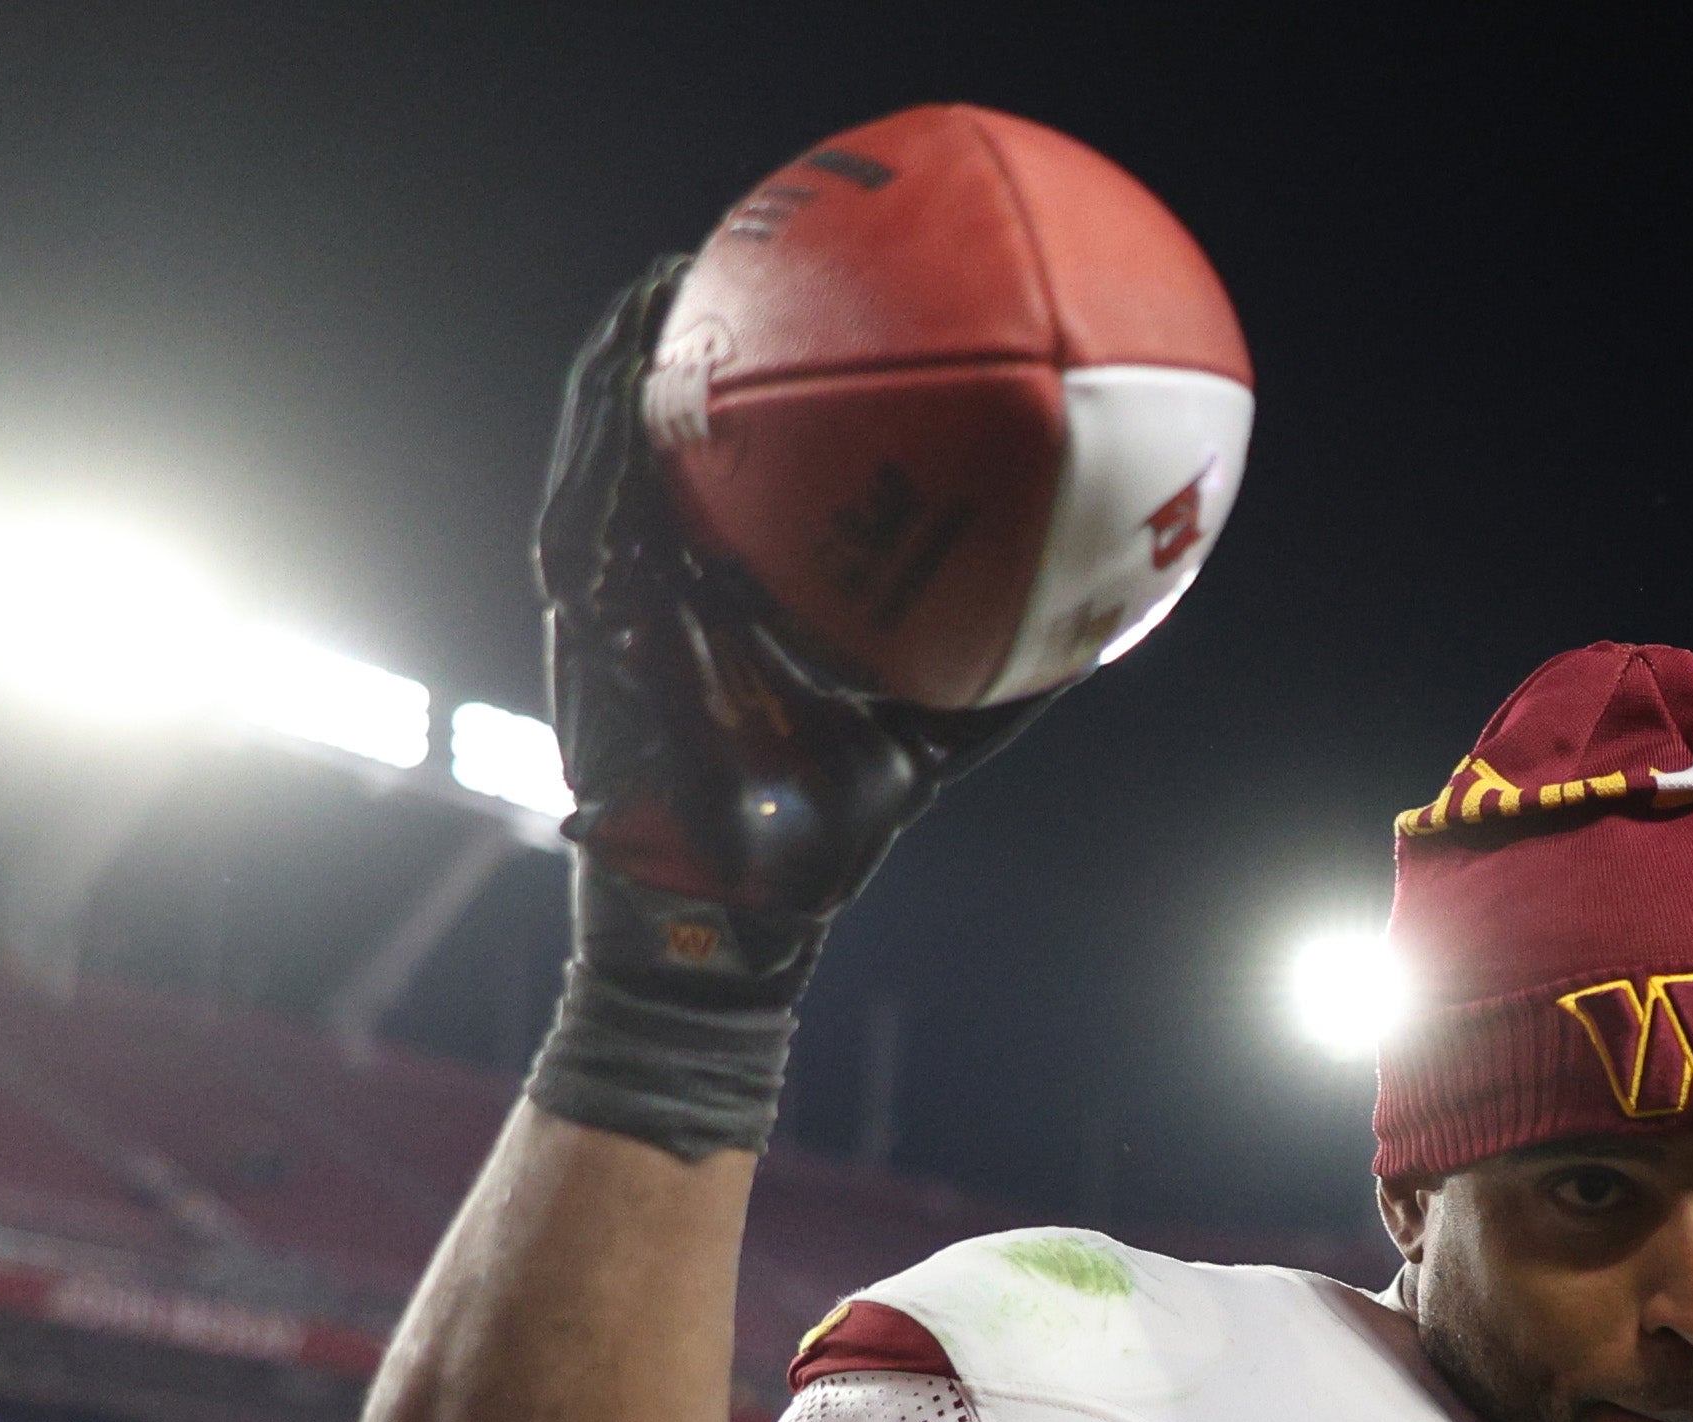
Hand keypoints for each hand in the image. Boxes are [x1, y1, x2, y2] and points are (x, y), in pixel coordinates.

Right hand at [539, 261, 1049, 1008]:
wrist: (750, 902)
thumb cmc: (835, 827)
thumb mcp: (938, 736)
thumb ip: (1007, 676)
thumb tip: (1110, 628)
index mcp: (759, 582)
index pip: (769, 456)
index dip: (791, 373)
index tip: (841, 299)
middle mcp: (688, 566)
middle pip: (686, 416)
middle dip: (707, 325)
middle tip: (749, 249)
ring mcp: (627, 584)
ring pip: (616, 434)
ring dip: (636, 354)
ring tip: (670, 281)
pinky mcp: (582, 615)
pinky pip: (584, 499)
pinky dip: (605, 434)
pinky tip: (633, 380)